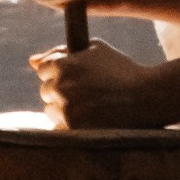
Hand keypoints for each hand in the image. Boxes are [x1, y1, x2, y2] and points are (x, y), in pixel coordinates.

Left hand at [31, 37, 169, 129]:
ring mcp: (66, 109)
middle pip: (46, 90)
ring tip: (91, 107)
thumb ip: (61, 52)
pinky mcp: (74, 129)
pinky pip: (59, 129)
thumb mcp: (95, 50)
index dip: (60, 73)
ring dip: (64, 110)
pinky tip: (89, 120)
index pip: (43, 69)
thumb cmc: (122, 70)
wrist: (147, 97)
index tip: (78, 78)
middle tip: (88, 93)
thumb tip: (31, 61)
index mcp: (64, 64)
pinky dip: (69, 126)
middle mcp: (61, 86)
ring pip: (50, 110)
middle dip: (61, 91)